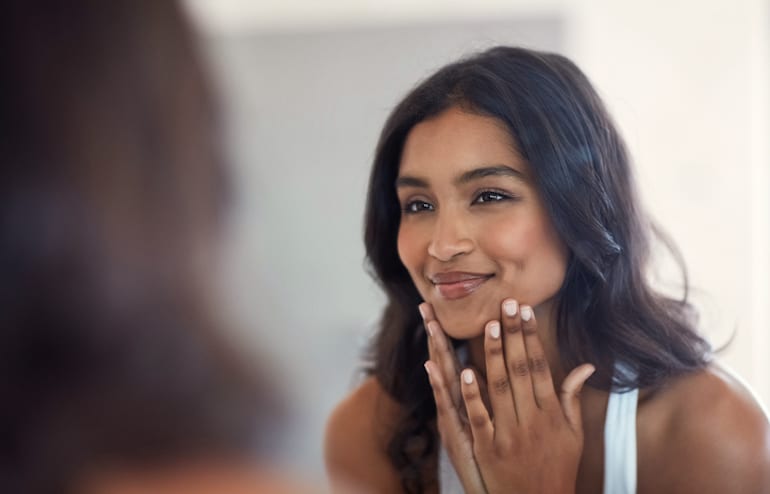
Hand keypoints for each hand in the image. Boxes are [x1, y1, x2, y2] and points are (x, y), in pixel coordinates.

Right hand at [420, 303, 487, 493]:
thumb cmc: (493, 463)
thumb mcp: (489, 427)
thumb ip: (487, 397)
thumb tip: (478, 372)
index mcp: (463, 402)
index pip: (453, 360)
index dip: (443, 336)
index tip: (434, 310)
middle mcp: (454, 408)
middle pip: (443, 364)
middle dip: (435, 335)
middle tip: (425, 306)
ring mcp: (453, 420)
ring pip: (444, 380)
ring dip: (438, 352)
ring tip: (431, 326)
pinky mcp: (457, 436)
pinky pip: (452, 407)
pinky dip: (448, 388)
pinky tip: (442, 368)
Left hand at [462, 299, 593, 493]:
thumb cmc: (558, 468)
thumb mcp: (574, 435)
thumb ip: (572, 398)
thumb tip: (585, 367)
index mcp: (552, 413)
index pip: (540, 366)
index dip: (531, 338)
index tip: (525, 311)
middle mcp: (533, 421)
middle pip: (521, 370)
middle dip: (514, 335)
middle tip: (506, 304)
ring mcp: (510, 435)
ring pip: (501, 389)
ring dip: (495, 356)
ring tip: (490, 326)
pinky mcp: (488, 450)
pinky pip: (480, 418)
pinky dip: (472, 395)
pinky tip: (465, 371)